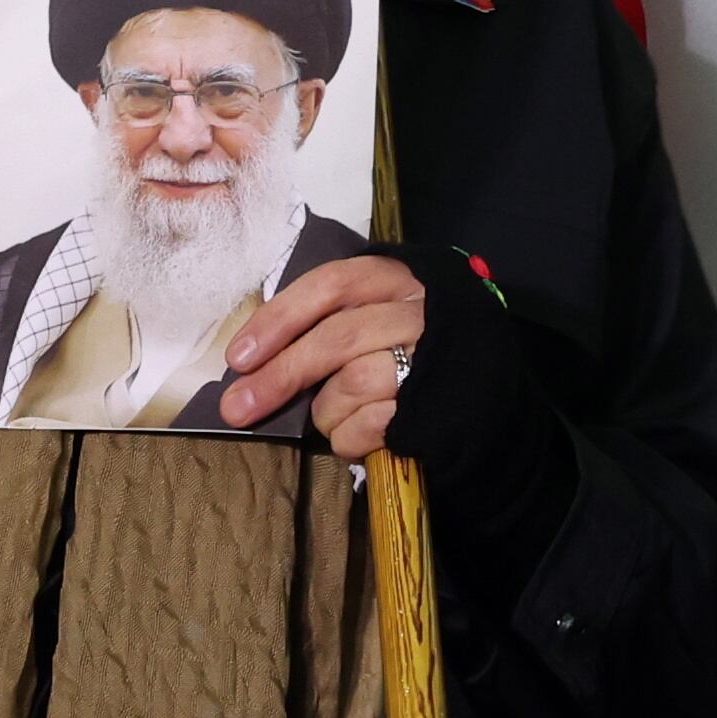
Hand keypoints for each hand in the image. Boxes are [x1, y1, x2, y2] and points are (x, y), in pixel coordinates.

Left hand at [221, 253, 426, 458]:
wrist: (480, 382)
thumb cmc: (407, 345)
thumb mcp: (376, 312)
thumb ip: (328, 321)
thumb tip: (253, 360)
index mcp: (394, 279)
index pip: (330, 286)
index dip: (279, 319)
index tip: (239, 356)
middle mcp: (416, 313)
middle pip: (337, 338)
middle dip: (280, 375)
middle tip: (236, 408)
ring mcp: (430, 359)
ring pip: (353, 383)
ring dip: (325, 412)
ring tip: (327, 419)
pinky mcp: (435, 405)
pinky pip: (372, 424)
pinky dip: (348, 438)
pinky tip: (352, 435)